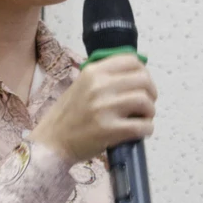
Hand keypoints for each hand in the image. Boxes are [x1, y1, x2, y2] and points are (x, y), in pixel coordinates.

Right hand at [29, 54, 156, 164]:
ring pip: (145, 102)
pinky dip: (147, 129)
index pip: (131, 61)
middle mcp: (99, 86)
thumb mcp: (81, 86)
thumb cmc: (68, 115)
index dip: (143, 72)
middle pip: (143, 80)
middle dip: (151, 93)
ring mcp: (104, 107)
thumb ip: (104, 78)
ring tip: (143, 119)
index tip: (142, 85)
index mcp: (93, 72)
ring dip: (149, 112)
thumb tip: (136, 74)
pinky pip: (142, 126)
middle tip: (146, 105)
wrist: (51, 142)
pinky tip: (140, 131)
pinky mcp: (108, 129)